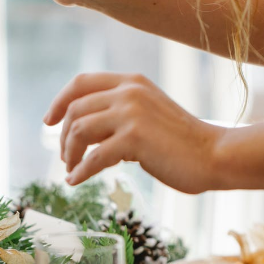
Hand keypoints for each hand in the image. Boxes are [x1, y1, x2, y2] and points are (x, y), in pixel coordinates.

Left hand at [44, 73, 224, 193]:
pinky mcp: (134, 139)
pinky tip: (76, 181)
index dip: (59, 101)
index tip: (48, 121)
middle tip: (65, 157)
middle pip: (75, 109)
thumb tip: (85, 131)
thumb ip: (119, 115)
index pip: (81, 82)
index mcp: (131, 82)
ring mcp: (131, 113)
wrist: (215, 155)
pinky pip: (93, 157)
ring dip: (70, 153)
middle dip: (63, 136)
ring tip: (72, 169)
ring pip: (79, 130)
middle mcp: (129, 92)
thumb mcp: (148, 114)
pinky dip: (80, 171)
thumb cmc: (182, 142)